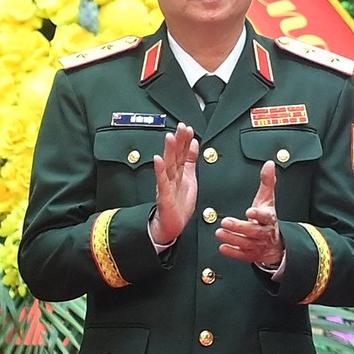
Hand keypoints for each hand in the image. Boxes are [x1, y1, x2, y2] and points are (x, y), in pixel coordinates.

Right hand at [152, 124, 198, 246]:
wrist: (171, 225)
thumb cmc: (179, 204)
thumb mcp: (190, 178)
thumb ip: (191, 161)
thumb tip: (194, 143)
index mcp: (179, 172)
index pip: (183, 153)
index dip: (185, 141)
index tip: (188, 128)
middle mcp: (172, 176)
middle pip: (175, 155)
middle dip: (178, 141)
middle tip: (181, 127)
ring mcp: (167, 185)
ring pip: (168, 165)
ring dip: (169, 151)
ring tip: (170, 138)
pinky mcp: (164, 195)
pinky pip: (162, 182)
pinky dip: (160, 171)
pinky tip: (158, 160)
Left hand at [216, 160, 284, 267]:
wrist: (277, 245)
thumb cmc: (268, 219)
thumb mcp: (268, 200)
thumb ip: (267, 182)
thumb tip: (269, 164)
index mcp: (269, 219)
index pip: (266, 216)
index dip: (259, 215)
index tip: (250, 211)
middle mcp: (264, 233)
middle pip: (253, 231)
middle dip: (240, 227)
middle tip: (226, 222)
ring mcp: (258, 245)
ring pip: (246, 243)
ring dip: (233, 238)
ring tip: (219, 232)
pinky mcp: (251, 255)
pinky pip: (242, 255)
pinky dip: (233, 252)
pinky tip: (223, 248)